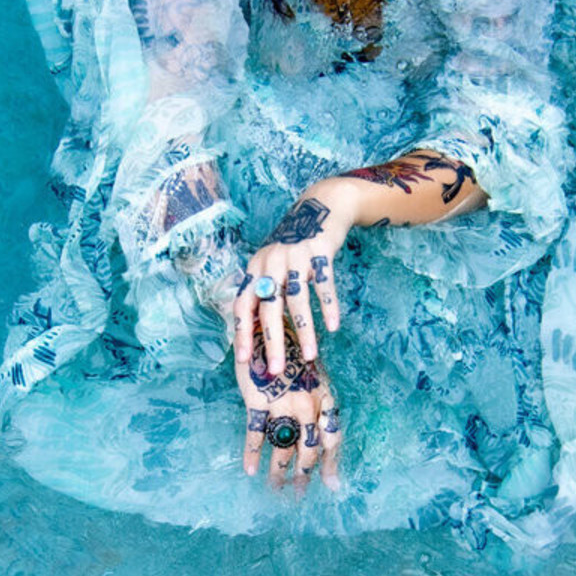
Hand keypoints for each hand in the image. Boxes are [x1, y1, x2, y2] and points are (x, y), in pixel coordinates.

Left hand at [233, 180, 356, 375]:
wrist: (320, 206)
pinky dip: (328, 306)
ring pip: (297, 300)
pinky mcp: (319, 252)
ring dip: (305, 331)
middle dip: (273, 341)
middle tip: (276, 370)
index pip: (243, 305)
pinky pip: (324, 285)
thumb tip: (257, 330)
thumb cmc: (293, 245)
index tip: (244, 359)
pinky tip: (333, 326)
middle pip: (269, 308)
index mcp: (256, 268)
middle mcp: (271, 262)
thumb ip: (265, 290)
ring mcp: (295, 256)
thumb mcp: (271, 263)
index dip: (242, 332)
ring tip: (310, 356)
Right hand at [235, 322, 341, 489]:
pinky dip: (252, 454)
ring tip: (274, 488)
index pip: (333, 438)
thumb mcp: (313, 379)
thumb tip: (323, 438)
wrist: (267, 329)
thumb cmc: (293, 358)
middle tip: (296, 495)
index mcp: (324, 396)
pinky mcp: (258, 399)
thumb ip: (319, 407)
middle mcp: (307, 402)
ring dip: (278, 471)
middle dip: (303, 475)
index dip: (331, 463)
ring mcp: (283, 401)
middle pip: (308, 448)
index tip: (330, 486)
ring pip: (283, 445)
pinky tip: (249, 469)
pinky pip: (256, 433)